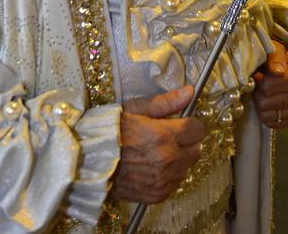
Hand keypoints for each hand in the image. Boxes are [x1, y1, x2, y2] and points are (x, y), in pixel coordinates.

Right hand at [111, 86, 204, 203]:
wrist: (90, 161)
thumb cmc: (112, 130)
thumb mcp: (136, 108)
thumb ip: (166, 102)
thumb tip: (189, 92)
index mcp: (163, 136)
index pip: (197, 129)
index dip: (190, 124)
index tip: (180, 122)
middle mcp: (167, 160)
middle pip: (196, 150)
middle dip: (186, 142)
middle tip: (169, 137)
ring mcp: (163, 181)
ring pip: (187, 167)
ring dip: (179, 159)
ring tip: (157, 152)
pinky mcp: (158, 195)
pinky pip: (176, 183)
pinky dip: (170, 175)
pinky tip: (153, 166)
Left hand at [253, 41, 287, 128]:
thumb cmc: (281, 58)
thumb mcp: (277, 49)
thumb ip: (275, 57)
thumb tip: (277, 71)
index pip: (267, 86)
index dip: (258, 79)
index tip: (259, 73)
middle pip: (264, 101)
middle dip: (257, 91)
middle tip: (259, 84)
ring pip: (265, 113)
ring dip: (260, 103)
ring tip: (263, 93)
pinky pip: (271, 123)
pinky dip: (265, 114)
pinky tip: (268, 103)